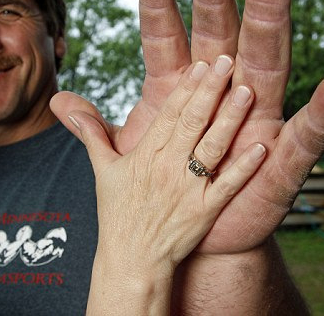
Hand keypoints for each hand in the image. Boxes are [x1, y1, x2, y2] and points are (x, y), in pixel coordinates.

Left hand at [53, 0, 323, 254]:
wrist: (189, 240)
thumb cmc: (161, 191)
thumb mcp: (123, 159)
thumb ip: (95, 129)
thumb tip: (58, 101)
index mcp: (181, 92)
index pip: (167, 37)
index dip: (158, 4)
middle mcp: (222, 94)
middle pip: (224, 34)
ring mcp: (255, 122)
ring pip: (267, 66)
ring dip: (271, 24)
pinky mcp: (278, 163)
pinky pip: (303, 138)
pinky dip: (321, 114)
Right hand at [55, 57, 263, 312]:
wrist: (131, 261)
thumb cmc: (118, 214)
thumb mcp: (103, 171)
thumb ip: (91, 134)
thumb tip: (62, 103)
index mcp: (145, 154)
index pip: (170, 113)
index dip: (187, 86)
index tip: (202, 63)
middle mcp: (168, 167)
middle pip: (193, 121)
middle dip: (211, 89)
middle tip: (229, 61)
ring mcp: (188, 189)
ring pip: (212, 147)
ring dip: (230, 119)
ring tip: (246, 91)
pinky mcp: (205, 211)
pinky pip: (227, 185)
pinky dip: (244, 167)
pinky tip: (261, 147)